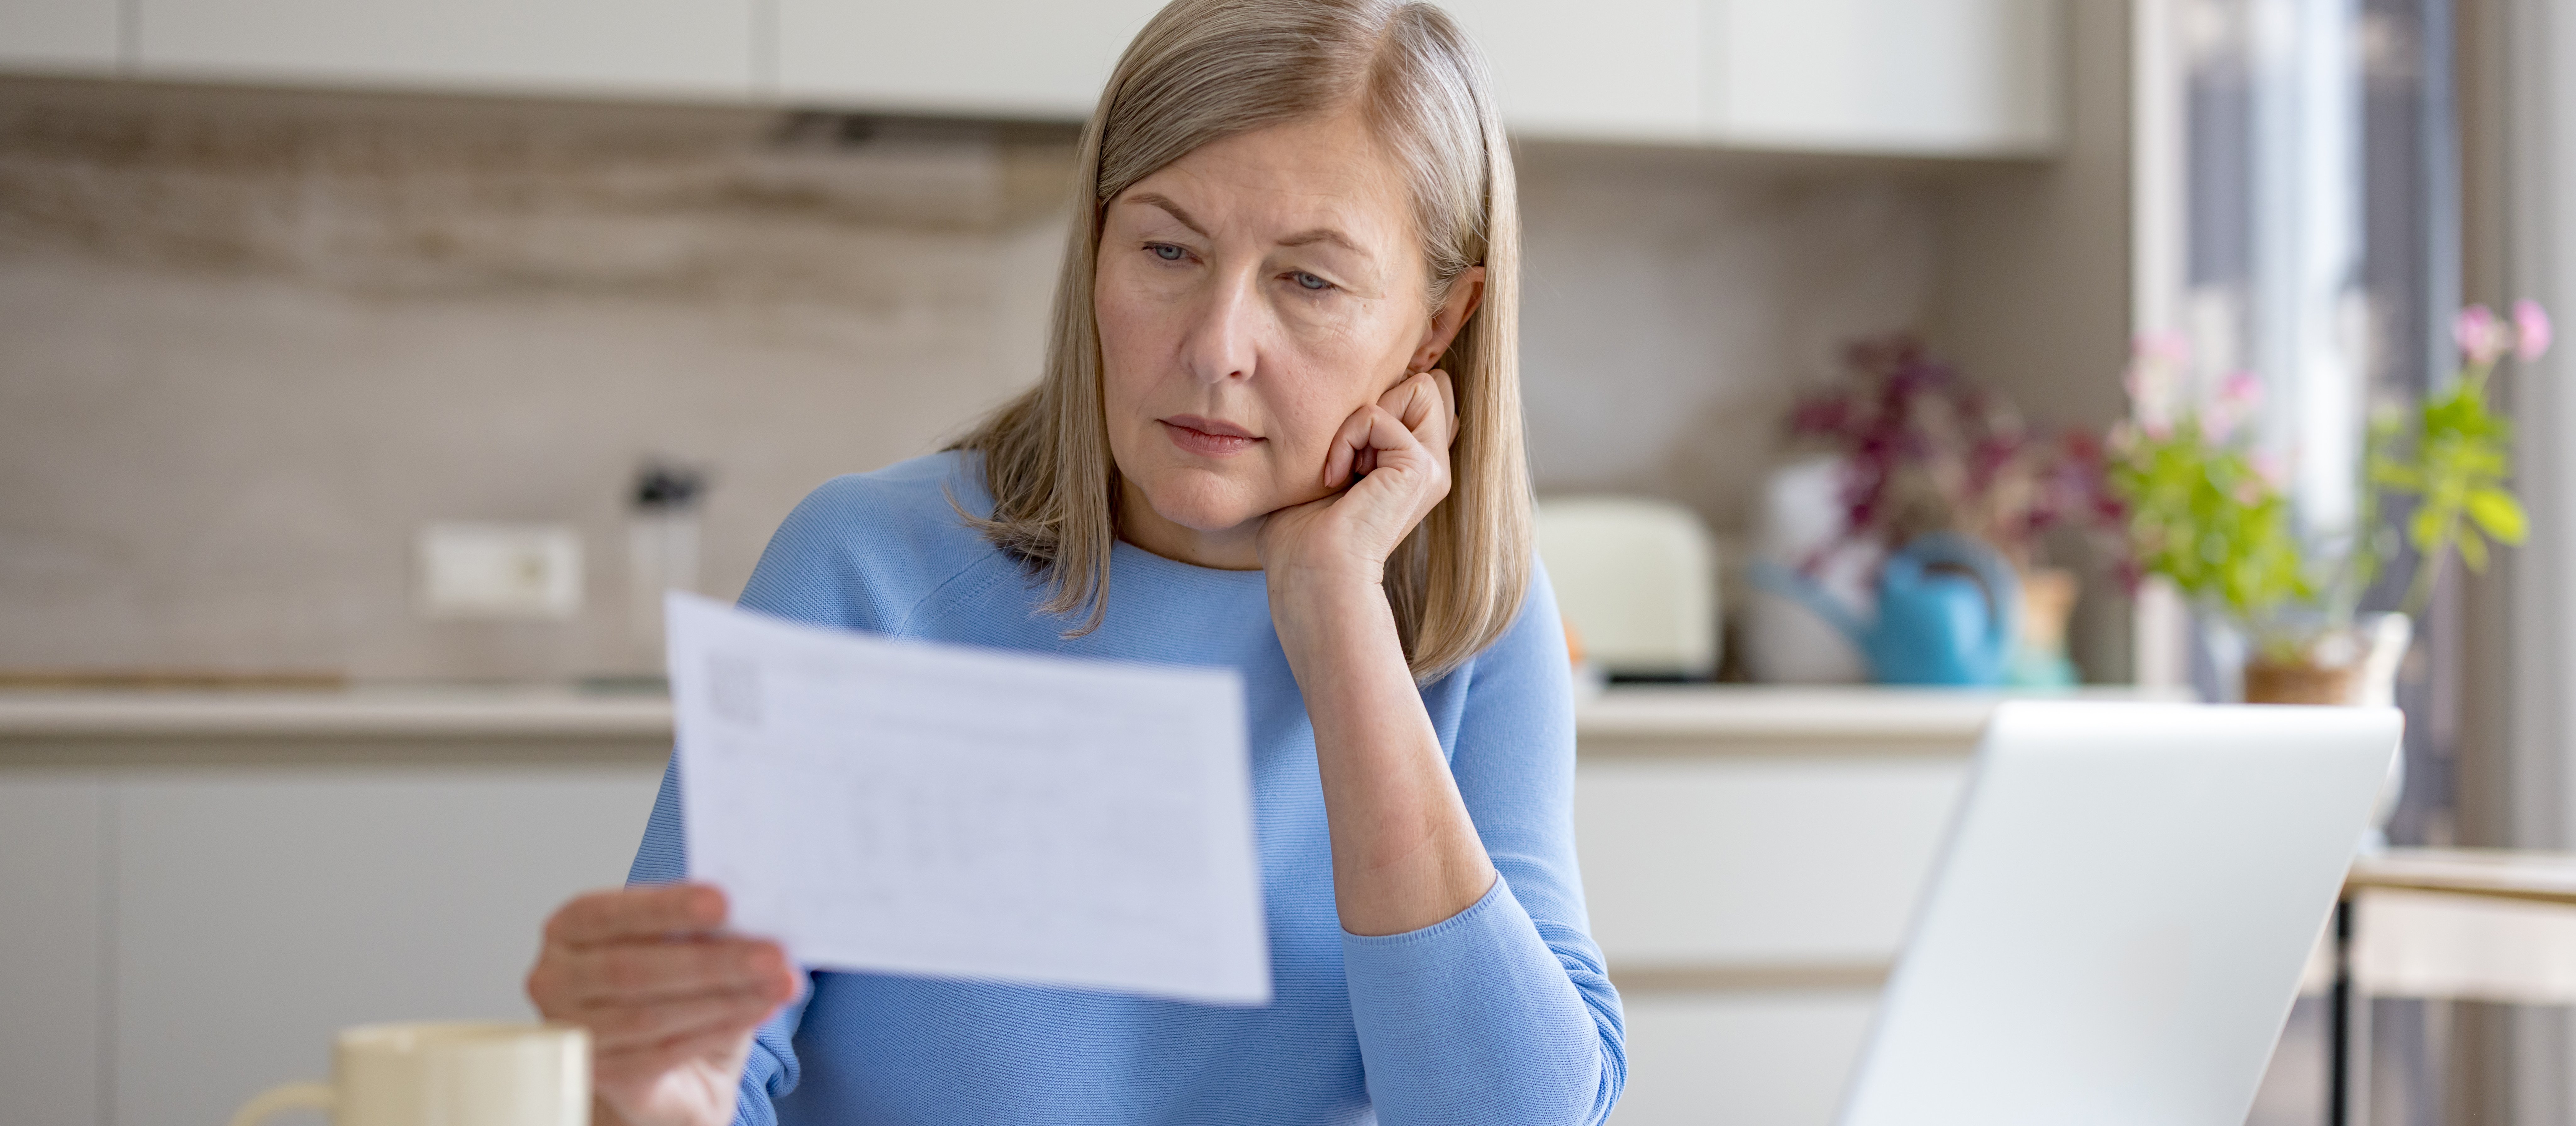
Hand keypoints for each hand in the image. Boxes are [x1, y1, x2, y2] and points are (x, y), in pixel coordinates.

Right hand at [526, 884, 801, 1125]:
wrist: (662, 1068)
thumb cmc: (667, 988)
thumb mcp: (680, 944)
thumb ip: (699, 925)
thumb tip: (752, 910)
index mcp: (569, 929)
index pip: (611, 913)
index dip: (667, 907)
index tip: (723, 901)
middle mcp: (556, 980)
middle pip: (634, 970)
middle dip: (713, 961)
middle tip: (774, 954)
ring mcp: (572, 1032)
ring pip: (652, 1015)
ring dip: (726, 998)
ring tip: (779, 984)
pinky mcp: (599, 1076)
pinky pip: (663, 1052)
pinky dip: (718, 1029)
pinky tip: (757, 1011)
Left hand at [1258, 368, 1457, 595]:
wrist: (1311, 575)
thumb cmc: (1302, 533)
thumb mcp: (1326, 467)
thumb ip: (1349, 432)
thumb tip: (1338, 393)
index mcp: (1416, 465)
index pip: (1421, 396)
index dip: (1383, 402)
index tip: (1345, 452)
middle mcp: (1433, 465)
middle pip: (1428, 385)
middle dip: (1381, 403)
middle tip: (1350, 453)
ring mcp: (1432, 467)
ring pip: (1419, 387)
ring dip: (1363, 419)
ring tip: (1344, 466)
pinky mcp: (1419, 468)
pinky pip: (1378, 415)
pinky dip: (1346, 439)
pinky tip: (1335, 477)